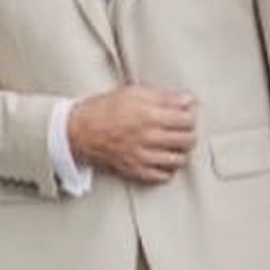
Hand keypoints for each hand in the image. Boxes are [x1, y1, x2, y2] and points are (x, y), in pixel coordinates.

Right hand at [66, 86, 195, 182]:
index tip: (187, 115)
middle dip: (189, 133)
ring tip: (174, 145)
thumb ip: (163, 97)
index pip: (187, 120)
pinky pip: (162, 176)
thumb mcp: (133, 93)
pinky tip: (162, 159)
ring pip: (178, 160)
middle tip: (183, 130)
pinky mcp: (135, 170)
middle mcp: (149, 137)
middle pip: (187, 140)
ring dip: (180, 152)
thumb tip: (186, 100)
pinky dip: (167, 169)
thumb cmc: (103, 110)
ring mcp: (143, 156)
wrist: (78, 131)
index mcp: (149, 115)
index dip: (190, 116)